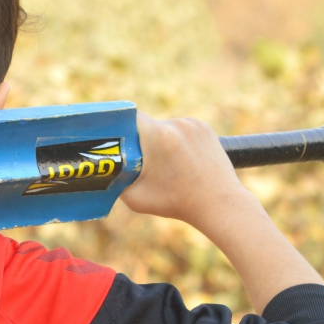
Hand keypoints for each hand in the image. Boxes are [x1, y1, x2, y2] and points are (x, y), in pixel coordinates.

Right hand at [121, 112, 253, 228]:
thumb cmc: (176, 202)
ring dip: (160, 142)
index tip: (114, 141)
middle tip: (142, 164)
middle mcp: (176, 124)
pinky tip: (182, 161)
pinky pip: (181, 129)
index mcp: (157, 137)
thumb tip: (104, 170)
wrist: (218, 204)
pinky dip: (177, 142)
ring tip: (167, 166)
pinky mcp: (205, 127)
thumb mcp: (134, 197)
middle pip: (147, 125)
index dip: (118, 128)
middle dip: (141, 141)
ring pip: (164, 128)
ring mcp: (193, 124)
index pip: (127, 119)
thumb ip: (116, 180)